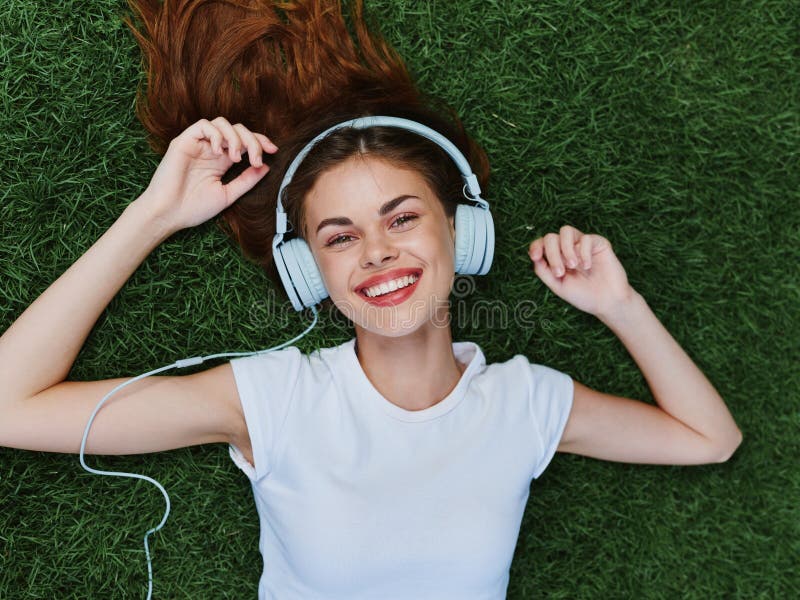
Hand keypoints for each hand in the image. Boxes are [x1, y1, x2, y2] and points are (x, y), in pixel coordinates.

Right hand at [139, 117, 277, 231]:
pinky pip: (203, 125)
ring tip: (235, 158)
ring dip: (234, 137)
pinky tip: (218, 150)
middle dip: (252, 141)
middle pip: (237, 130)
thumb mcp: (227, 195)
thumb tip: (266, 166)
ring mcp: (197, 144)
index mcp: (222, 161)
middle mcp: (211, 150)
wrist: (168, 214)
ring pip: (222, 124)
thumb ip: (246, 181)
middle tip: (255, 159)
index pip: (245, 143)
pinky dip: (215, 134)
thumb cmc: (193, 208)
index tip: (274, 151)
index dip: (260, 142)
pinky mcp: (184, 141)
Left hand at [528, 225, 635, 318]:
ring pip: (566, 231)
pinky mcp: (599, 243)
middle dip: (552, 254)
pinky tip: (588, 266)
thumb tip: (534, 256)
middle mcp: (568, 248)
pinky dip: (583, 252)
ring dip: (566, 248)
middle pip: (551, 237)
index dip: (535, 246)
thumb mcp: (558, 286)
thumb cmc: (583, 295)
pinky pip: (586, 238)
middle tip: (560, 273)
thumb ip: (543, 271)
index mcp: (557, 258)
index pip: (541, 244)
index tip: (535, 257)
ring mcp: (583, 244)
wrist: (608, 302)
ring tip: (573, 266)